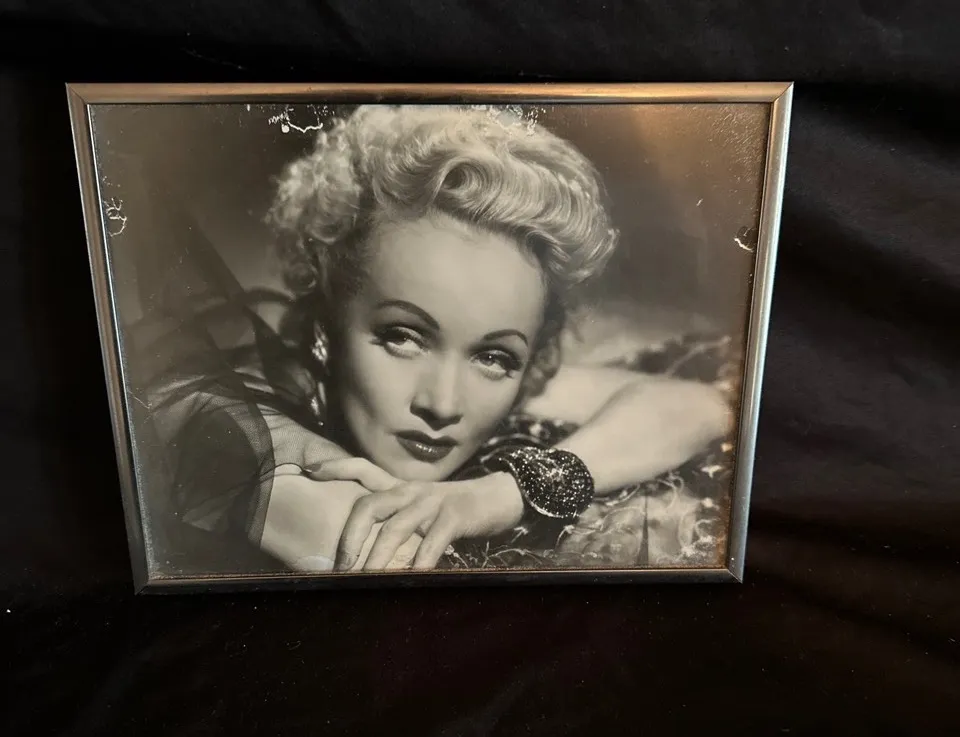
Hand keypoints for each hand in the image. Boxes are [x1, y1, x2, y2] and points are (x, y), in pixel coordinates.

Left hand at [308, 459, 525, 570]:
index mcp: (400, 487)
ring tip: (365, 581)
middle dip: (350, 536)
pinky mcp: (454, 517)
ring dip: (377, 557)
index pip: (364, 469)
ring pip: (396, 528)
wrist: (500, 497)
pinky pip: (432, 542)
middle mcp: (411, 491)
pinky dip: (420, 562)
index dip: (337, 467)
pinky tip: (411, 579)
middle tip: (339, 565)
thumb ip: (397, 517)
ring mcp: (432, 502)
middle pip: (370, 505)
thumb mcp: (422, 505)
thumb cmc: (454, 508)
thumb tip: (367, 549)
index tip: (310, 470)